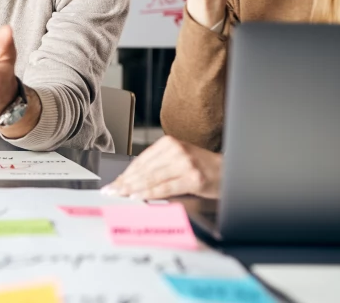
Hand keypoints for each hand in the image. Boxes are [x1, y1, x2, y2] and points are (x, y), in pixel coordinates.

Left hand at [102, 136, 222, 199]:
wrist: (228, 171)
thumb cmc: (201, 168)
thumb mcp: (178, 159)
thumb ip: (158, 165)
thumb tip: (132, 179)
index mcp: (169, 143)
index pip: (141, 160)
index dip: (125, 173)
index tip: (114, 183)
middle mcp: (176, 150)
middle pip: (144, 169)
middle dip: (125, 182)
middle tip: (111, 191)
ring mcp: (185, 163)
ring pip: (152, 178)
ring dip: (133, 188)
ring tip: (121, 196)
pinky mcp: (192, 178)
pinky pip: (165, 187)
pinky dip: (149, 193)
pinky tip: (138, 197)